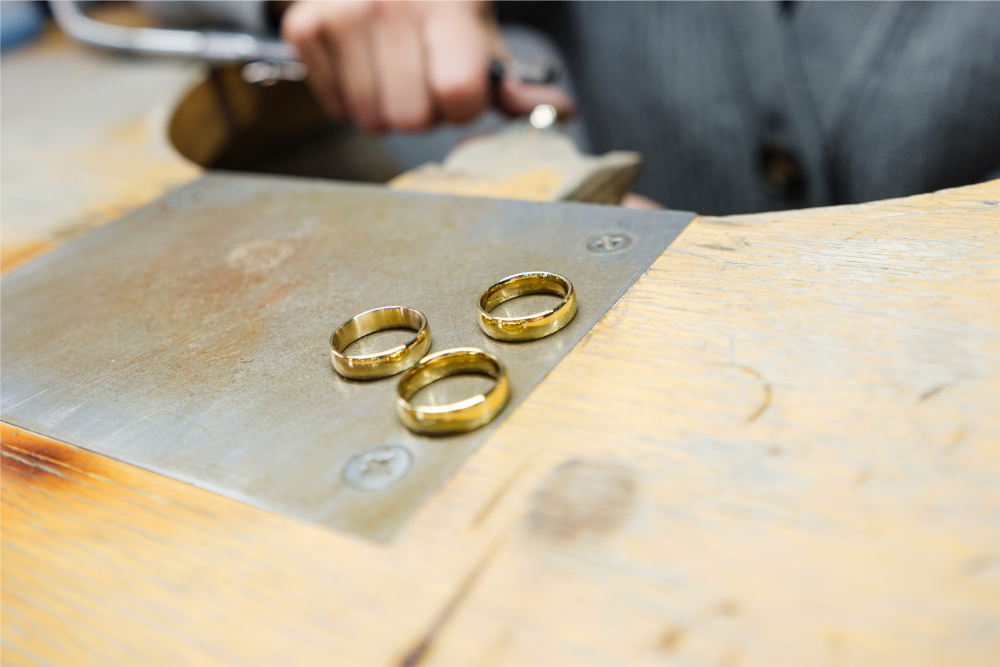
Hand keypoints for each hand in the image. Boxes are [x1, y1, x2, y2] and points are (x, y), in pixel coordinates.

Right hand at [280, 0, 573, 131]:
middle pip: (410, 119)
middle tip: (420, 82)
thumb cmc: (435, 5)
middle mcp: (391, 6)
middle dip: (421, 113)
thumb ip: (510, 82)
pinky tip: (362, 66)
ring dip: (384, 110)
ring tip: (391, 73)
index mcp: (448, 8)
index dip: (461, 107)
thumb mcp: (479, 32)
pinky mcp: (305, 28)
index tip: (458, 90)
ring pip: (370, 120)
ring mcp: (343, 16)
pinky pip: (334, 107)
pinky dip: (348, 98)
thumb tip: (560, 111)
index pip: (459, 95)